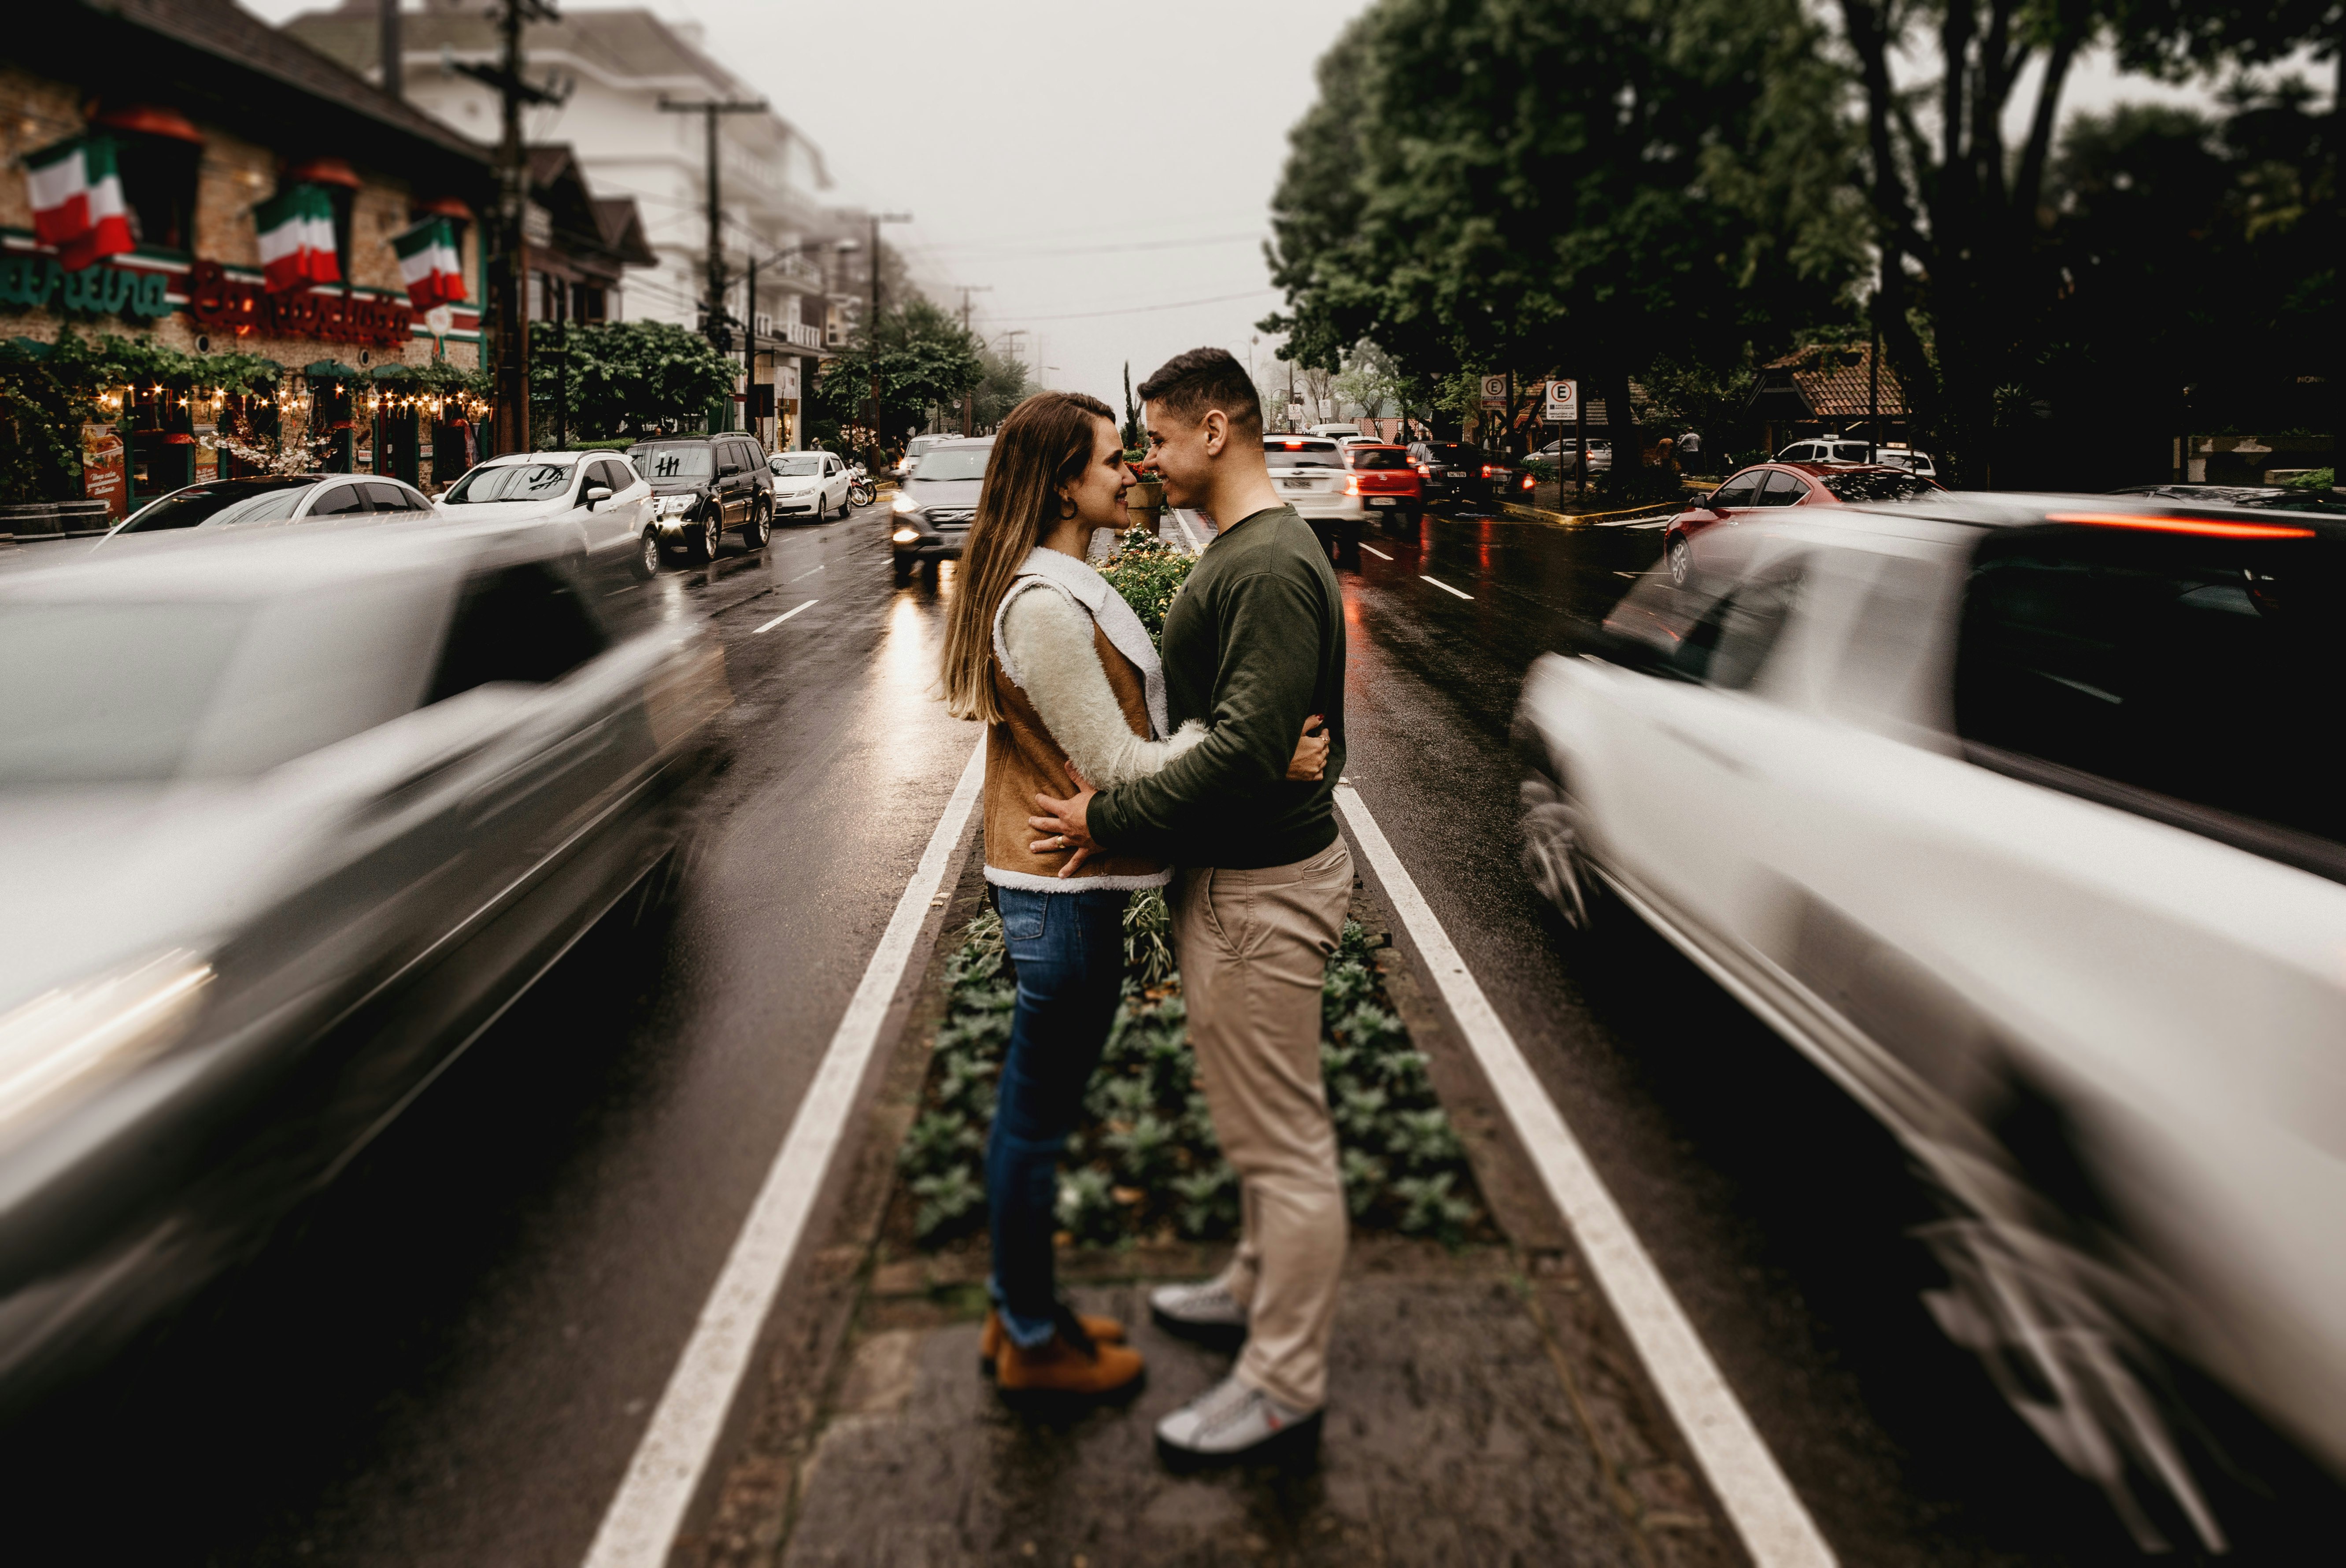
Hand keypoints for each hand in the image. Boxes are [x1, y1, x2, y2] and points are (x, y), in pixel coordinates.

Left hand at [1030, 759, 1099, 878]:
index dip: (1042, 800)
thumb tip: (1067, 762)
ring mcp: (1074, 840)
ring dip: (1043, 846)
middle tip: (1030, 822)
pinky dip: (1068, 869)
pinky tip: (1060, 876)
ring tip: (1032, 848)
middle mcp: (1066, 826)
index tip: (1037, 797)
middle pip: (1047, 825)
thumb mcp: (1088, 787)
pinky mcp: (1085, 850)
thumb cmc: (1101, 803)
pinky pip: (1075, 861)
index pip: (1049, 804)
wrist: (1113, 820)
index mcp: (1065, 810)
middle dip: (1038, 823)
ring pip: (1055, 843)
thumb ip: (1077, 776)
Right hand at [1286, 714, 1329, 781]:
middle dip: (1322, 745)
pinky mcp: (1310, 778)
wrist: (1273, 763)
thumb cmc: (1284, 745)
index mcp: (1317, 745)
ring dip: (1321, 756)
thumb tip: (1321, 718)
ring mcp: (1315, 769)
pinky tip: (1313, 765)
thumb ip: (1311, 722)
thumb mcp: (1297, 730)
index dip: (1324, 734)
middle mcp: (1318, 757)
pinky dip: (1318, 769)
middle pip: (1326, 750)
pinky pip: (1320, 774)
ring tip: (1313, 753)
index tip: (1323, 732)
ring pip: (1324, 761)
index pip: (1326, 738)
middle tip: (1316, 742)